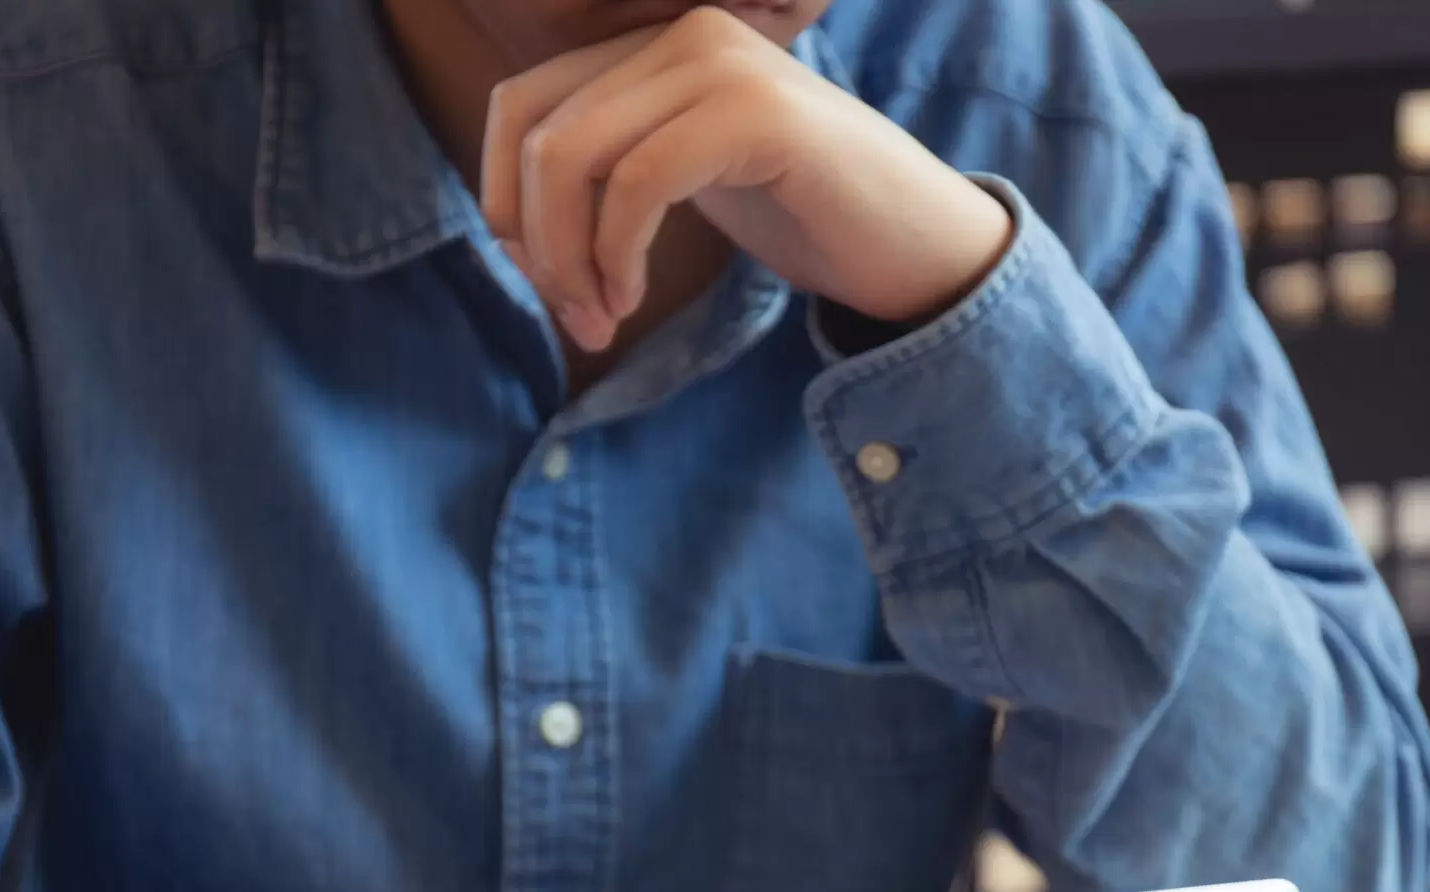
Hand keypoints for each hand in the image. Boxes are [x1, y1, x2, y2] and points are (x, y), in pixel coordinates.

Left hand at [481, 8, 1013, 351]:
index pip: (523, 104)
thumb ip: (610, 176)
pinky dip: (614, 252)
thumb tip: (508, 225)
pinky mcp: (754, 112)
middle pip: (539, 132)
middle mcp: (686, 36)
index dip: (506, 200)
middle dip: (536, 242)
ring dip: (569, 256)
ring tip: (603, 318)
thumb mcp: (687, 185)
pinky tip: (632, 296)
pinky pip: (636, 181)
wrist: (923, 246)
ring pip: (574, 154)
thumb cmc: (809, 222)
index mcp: (660, 46)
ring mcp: (722, 65)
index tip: (547, 282)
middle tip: (578, 318)